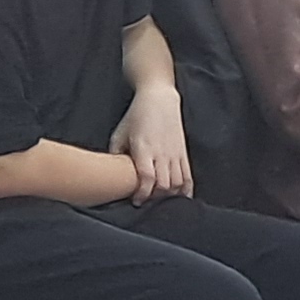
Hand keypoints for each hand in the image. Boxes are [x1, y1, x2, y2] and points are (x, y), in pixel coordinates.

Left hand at [118, 82, 193, 201]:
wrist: (158, 99)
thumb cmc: (136, 116)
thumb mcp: (119, 133)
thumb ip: (115, 153)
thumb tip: (112, 173)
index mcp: (144, 148)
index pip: (146, 178)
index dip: (142, 193)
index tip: (136, 201)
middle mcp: (161, 153)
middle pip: (163, 185)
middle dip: (154, 197)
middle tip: (146, 200)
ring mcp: (174, 153)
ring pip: (177, 183)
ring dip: (168, 195)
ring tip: (159, 197)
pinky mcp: (183, 152)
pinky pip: (188, 176)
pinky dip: (185, 189)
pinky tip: (180, 196)